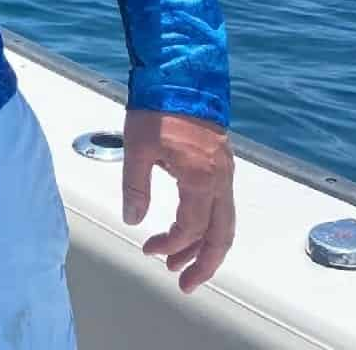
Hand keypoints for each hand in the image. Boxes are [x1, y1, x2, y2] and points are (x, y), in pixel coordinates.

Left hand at [122, 108, 235, 293]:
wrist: (179, 73)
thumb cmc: (158, 104)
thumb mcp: (138, 146)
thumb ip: (135, 186)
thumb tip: (132, 218)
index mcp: (202, 179)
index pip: (190, 228)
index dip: (170, 245)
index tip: (150, 251)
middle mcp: (220, 179)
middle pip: (220, 236)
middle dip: (203, 263)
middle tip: (184, 283)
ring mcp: (224, 170)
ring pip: (223, 221)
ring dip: (205, 244)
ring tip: (181, 260)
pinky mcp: (220, 160)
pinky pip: (221, 203)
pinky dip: (208, 221)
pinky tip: (189, 224)